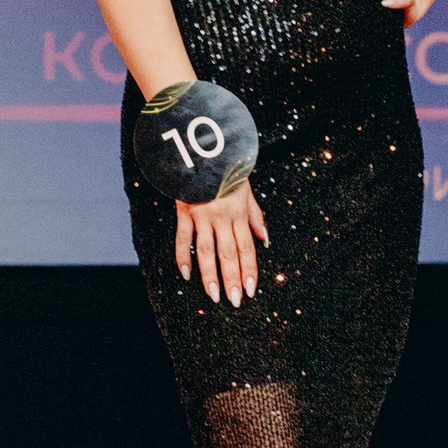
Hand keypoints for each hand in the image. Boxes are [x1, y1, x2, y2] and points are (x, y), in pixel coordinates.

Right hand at [174, 179, 269, 308]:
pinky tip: (186, 275)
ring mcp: (202, 215)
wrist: (203, 147)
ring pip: (206, 250)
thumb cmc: (227, 169)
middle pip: (229, 253)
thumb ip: (255, 216)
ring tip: (213, 296)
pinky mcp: (184, 210)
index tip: (250, 290)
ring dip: (210, 275)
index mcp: (240, 213)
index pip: (247, 248)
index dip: (249, 270)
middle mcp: (223, 217)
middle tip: (234, 300)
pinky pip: (182, 238)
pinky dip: (183, 257)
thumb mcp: (247, 190)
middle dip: (232, 279)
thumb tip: (265, 240)